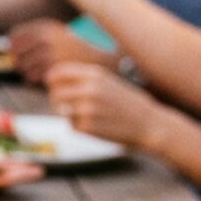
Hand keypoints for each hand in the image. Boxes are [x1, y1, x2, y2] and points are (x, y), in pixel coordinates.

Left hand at [8, 18, 113, 85]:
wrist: (97, 59)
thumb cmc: (73, 48)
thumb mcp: (56, 34)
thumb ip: (34, 37)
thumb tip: (7, 46)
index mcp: (46, 27)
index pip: (15, 35)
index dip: (12, 45)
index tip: (15, 51)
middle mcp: (47, 39)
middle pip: (17, 51)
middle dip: (17, 59)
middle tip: (23, 64)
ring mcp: (51, 54)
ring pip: (24, 65)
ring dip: (25, 70)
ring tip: (34, 71)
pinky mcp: (54, 70)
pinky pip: (34, 76)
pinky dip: (33, 79)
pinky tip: (41, 77)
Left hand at [45, 62, 169, 151]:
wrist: (149, 123)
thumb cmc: (127, 102)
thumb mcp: (108, 81)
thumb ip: (83, 78)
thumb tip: (53, 78)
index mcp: (94, 74)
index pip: (57, 73)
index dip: (52, 81)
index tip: (54, 86)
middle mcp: (89, 89)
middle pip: (55, 93)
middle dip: (57, 100)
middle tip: (66, 105)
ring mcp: (87, 108)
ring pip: (62, 111)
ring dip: (69, 114)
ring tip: (87, 116)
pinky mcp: (88, 127)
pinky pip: (72, 126)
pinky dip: (79, 127)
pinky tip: (97, 126)